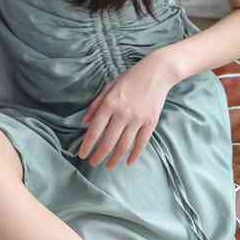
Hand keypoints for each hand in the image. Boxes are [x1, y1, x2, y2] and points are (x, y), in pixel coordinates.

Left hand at [77, 52, 179, 169]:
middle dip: (98, 156)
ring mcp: (138, 119)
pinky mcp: (150, 122)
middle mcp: (122, 113)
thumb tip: (85, 123)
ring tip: (108, 166)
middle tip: (92, 163)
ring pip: (124, 146)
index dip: (87, 145)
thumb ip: (96, 105)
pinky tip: (128, 162)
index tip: (82, 155)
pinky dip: (134, 155)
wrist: (157, 72)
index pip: (95, 130)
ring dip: (114, 159)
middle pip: (108, 142)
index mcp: (109, 104)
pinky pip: (141, 143)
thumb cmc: (130, 79)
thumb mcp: (109, 87)